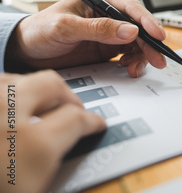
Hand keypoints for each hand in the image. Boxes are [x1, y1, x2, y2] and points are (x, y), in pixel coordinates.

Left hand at [0, 71, 105, 192]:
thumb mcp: (34, 188)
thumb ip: (55, 164)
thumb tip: (68, 157)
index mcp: (32, 145)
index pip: (76, 119)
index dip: (91, 121)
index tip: (95, 123)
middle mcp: (7, 116)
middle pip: (50, 84)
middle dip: (65, 95)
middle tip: (70, 108)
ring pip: (16, 78)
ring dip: (30, 87)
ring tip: (34, 104)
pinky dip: (4, 93)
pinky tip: (6, 107)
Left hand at [6, 0, 166, 77]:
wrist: (25, 52)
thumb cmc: (39, 30)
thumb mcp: (66, 27)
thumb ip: (99, 28)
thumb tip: (130, 30)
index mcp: (100, 1)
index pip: (130, 9)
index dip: (147, 21)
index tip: (157, 35)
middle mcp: (109, 16)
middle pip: (139, 28)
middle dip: (150, 44)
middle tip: (158, 59)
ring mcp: (111, 34)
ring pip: (138, 43)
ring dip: (142, 56)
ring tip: (136, 69)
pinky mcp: (109, 49)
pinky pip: (129, 55)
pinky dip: (134, 63)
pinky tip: (128, 68)